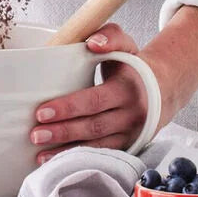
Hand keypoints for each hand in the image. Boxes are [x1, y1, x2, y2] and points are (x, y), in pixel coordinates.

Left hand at [30, 23, 150, 163]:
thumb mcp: (126, 45)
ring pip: (97, 146)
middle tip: (36, 134)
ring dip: (67, 151)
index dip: (68, 108)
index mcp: (127, 89)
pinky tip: (56, 161)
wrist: (162, 89)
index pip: (94, 100)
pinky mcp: (127, 146)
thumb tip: (92, 42)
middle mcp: (131, 114)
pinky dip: (79, 159)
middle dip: (63, 132)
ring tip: (39, 152)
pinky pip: (102, 155)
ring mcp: (130, 134)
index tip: (42, 112)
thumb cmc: (133, 66)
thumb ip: (110, 35)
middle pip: (93, 126)